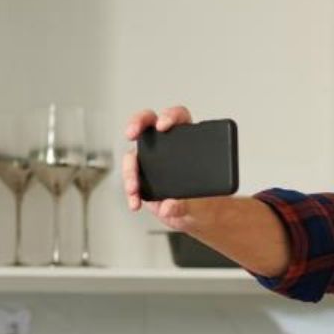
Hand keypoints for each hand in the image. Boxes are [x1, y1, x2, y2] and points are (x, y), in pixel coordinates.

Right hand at [121, 105, 196, 229]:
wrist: (196, 217)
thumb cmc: (203, 202)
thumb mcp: (199, 204)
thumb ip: (185, 204)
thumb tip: (169, 206)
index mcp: (188, 141)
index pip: (178, 118)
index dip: (169, 116)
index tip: (163, 126)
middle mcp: (166, 147)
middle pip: (148, 124)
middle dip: (136, 123)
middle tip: (131, 133)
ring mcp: (151, 161)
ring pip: (133, 154)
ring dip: (129, 170)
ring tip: (134, 189)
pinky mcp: (142, 176)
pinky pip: (130, 179)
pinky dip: (130, 192)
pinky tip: (135, 203)